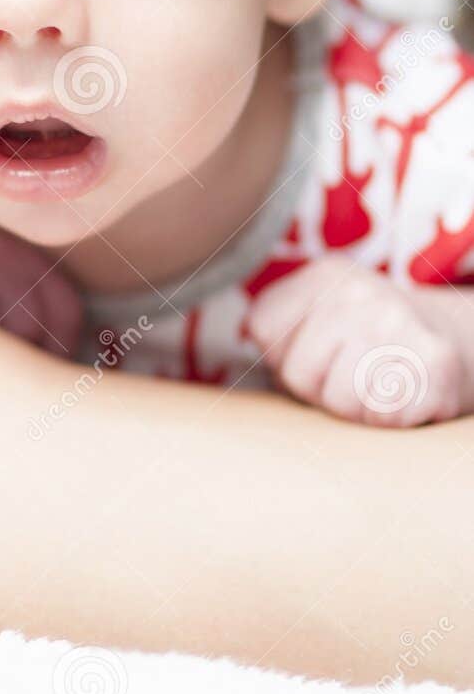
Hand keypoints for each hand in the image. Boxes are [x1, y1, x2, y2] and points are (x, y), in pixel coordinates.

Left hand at [247, 257, 464, 426]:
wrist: (460, 342)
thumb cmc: (370, 344)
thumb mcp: (319, 318)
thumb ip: (275, 330)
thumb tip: (242, 344)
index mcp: (323, 274)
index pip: (262, 329)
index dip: (284, 355)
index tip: (319, 351)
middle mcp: (358, 290)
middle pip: (298, 372)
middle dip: (320, 388)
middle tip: (355, 372)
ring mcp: (397, 322)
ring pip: (339, 400)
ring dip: (356, 408)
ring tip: (379, 383)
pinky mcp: (433, 362)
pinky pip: (380, 416)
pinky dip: (388, 419)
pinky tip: (403, 395)